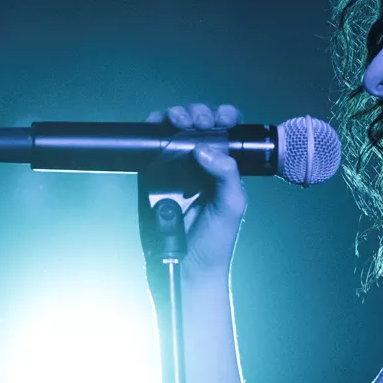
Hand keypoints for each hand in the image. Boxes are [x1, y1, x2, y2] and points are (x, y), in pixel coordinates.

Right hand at [144, 102, 245, 280]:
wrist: (185, 269)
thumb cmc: (214, 243)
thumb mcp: (231, 206)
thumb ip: (226, 175)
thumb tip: (205, 148)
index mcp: (225, 169)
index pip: (227, 133)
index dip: (223, 118)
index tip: (220, 119)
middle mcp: (201, 166)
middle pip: (199, 125)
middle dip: (197, 113)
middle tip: (195, 121)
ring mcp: (176, 170)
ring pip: (174, 131)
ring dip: (175, 116)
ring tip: (176, 118)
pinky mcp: (153, 177)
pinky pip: (151, 148)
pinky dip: (152, 131)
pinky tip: (155, 126)